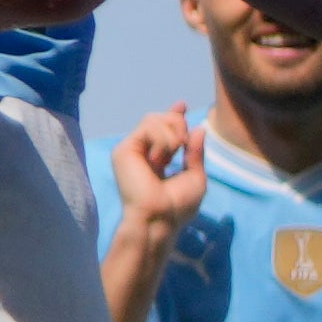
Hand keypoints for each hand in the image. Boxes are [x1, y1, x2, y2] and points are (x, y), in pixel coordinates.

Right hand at [115, 107, 206, 231]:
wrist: (159, 217)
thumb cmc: (177, 206)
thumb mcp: (195, 177)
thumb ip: (195, 153)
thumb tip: (198, 129)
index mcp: (157, 160)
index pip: (163, 131)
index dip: (173, 115)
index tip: (182, 105)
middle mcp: (141, 153)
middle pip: (160, 119)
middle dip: (178, 124)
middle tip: (183, 144)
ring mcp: (131, 151)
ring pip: (153, 119)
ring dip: (171, 134)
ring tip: (171, 155)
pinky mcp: (123, 150)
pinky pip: (148, 127)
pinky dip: (162, 139)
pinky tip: (158, 158)